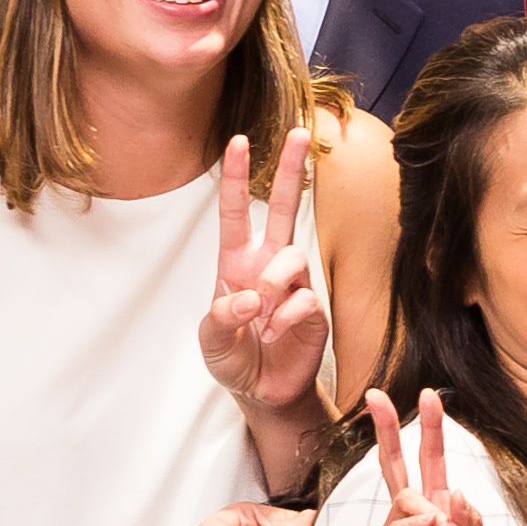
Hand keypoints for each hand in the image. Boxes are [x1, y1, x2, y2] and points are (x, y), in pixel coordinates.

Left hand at [199, 129, 333, 438]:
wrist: (264, 392)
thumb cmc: (234, 358)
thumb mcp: (211, 340)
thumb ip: (222, 317)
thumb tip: (250, 299)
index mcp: (236, 262)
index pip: (235, 212)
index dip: (235, 177)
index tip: (238, 140)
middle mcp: (268, 264)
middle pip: (283, 207)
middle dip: (291, 170)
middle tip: (301, 133)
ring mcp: (294, 284)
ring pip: (293, 257)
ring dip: (274, 286)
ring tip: (263, 318)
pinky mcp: (314, 309)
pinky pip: (304, 300)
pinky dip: (286, 319)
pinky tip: (276, 337)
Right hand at [362, 391, 494, 525]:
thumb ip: (473, 521)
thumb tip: (455, 492)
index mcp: (439, 507)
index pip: (430, 460)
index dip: (430, 429)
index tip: (429, 396)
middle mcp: (413, 515)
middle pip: (395, 462)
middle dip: (387, 428)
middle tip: (376, 396)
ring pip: (403, 496)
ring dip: (430, 511)